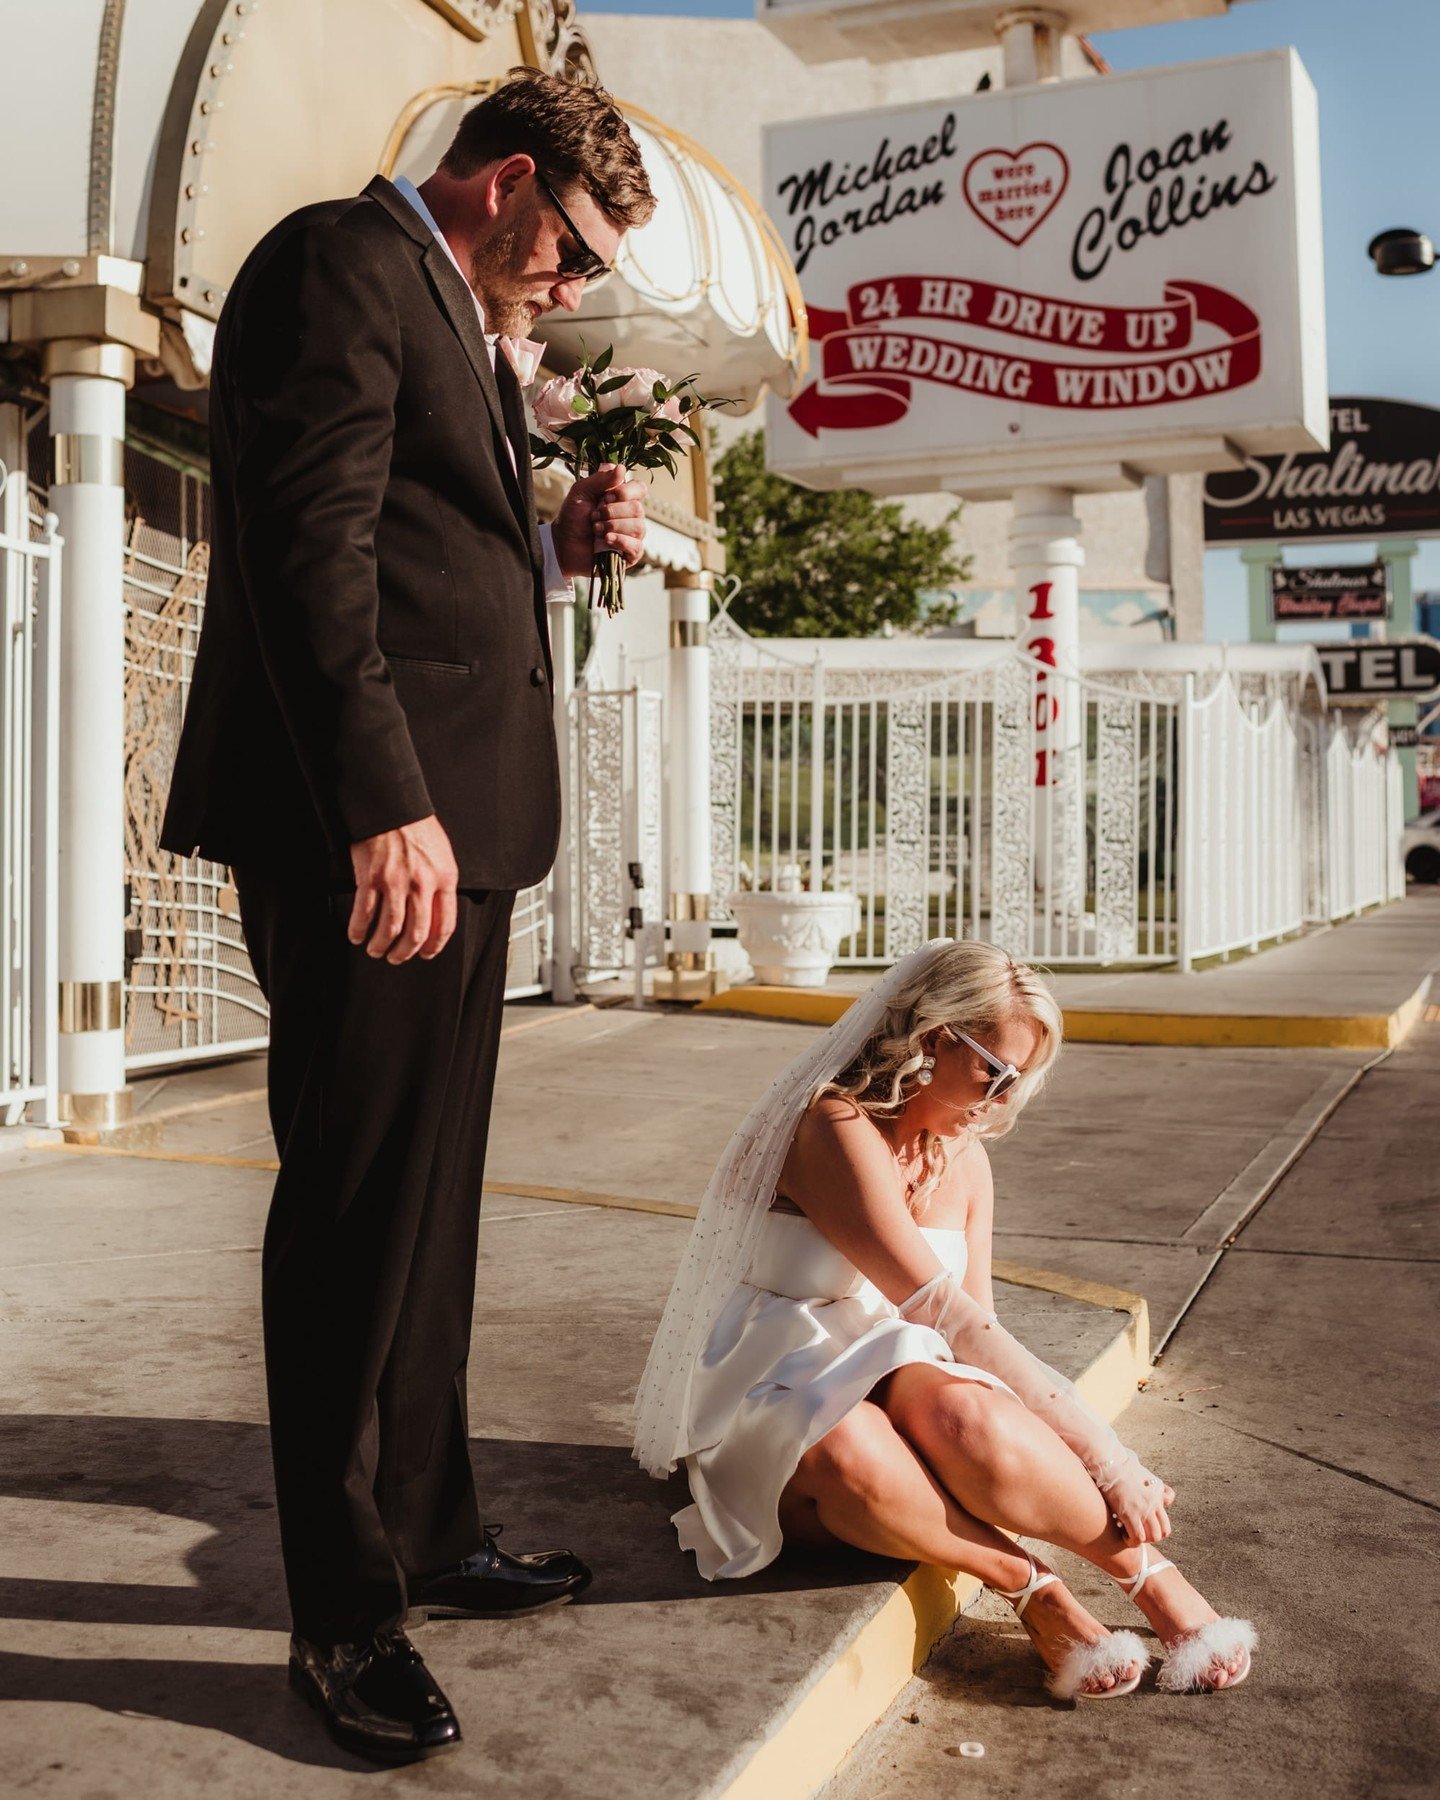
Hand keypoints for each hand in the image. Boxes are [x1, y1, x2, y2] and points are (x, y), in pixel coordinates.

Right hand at [348, 815, 458, 963]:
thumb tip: (437, 911)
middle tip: (397, 957)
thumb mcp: (441, 854)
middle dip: (405, 952)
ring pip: (390, 929)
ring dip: (381, 946)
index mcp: (444, 878)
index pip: (445, 924)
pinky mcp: (371, 879)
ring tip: (376, 950)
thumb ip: (440, 883)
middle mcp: (422, 884)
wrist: (390, 806)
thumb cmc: (415, 826)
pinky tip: (356, 935)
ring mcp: (395, 883)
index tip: (426, 953)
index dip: (435, 946)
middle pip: (416, 933)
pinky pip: (364, 914)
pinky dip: (358, 930)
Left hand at [553, 462, 645, 576]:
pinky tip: (605, 540)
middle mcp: (631, 516)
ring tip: (595, 529)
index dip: (626, 492)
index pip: (640, 489)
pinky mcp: (630, 555)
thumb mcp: (582, 491)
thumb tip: (622, 468)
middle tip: (594, 515)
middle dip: (612, 512)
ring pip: (638, 527)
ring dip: (612, 526)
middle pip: (638, 508)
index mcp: (623, 498)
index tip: (606, 496)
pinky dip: (620, 541)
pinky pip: (637, 546)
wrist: (562, 544)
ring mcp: (632, 536)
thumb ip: (601, 479)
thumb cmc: (572, 516)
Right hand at [1099, 1455, 1175, 1545]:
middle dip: (1150, 1538)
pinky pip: (1138, 1538)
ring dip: (1142, 1540)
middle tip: (1138, 1534)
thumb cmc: (1125, 1469)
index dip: (1157, 1532)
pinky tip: (1123, 1534)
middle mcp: (1154, 1505)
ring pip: (1152, 1537)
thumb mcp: (1149, 1476)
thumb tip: (1167, 1498)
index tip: (1145, 1529)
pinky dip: (1132, 1541)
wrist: (1111, 1464)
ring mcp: (1143, 1510)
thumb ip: (1161, 1489)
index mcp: (1158, 1497)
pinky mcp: (1130, 1514)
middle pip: (1161, 1532)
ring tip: (1130, 1535)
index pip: (1166, 1524)